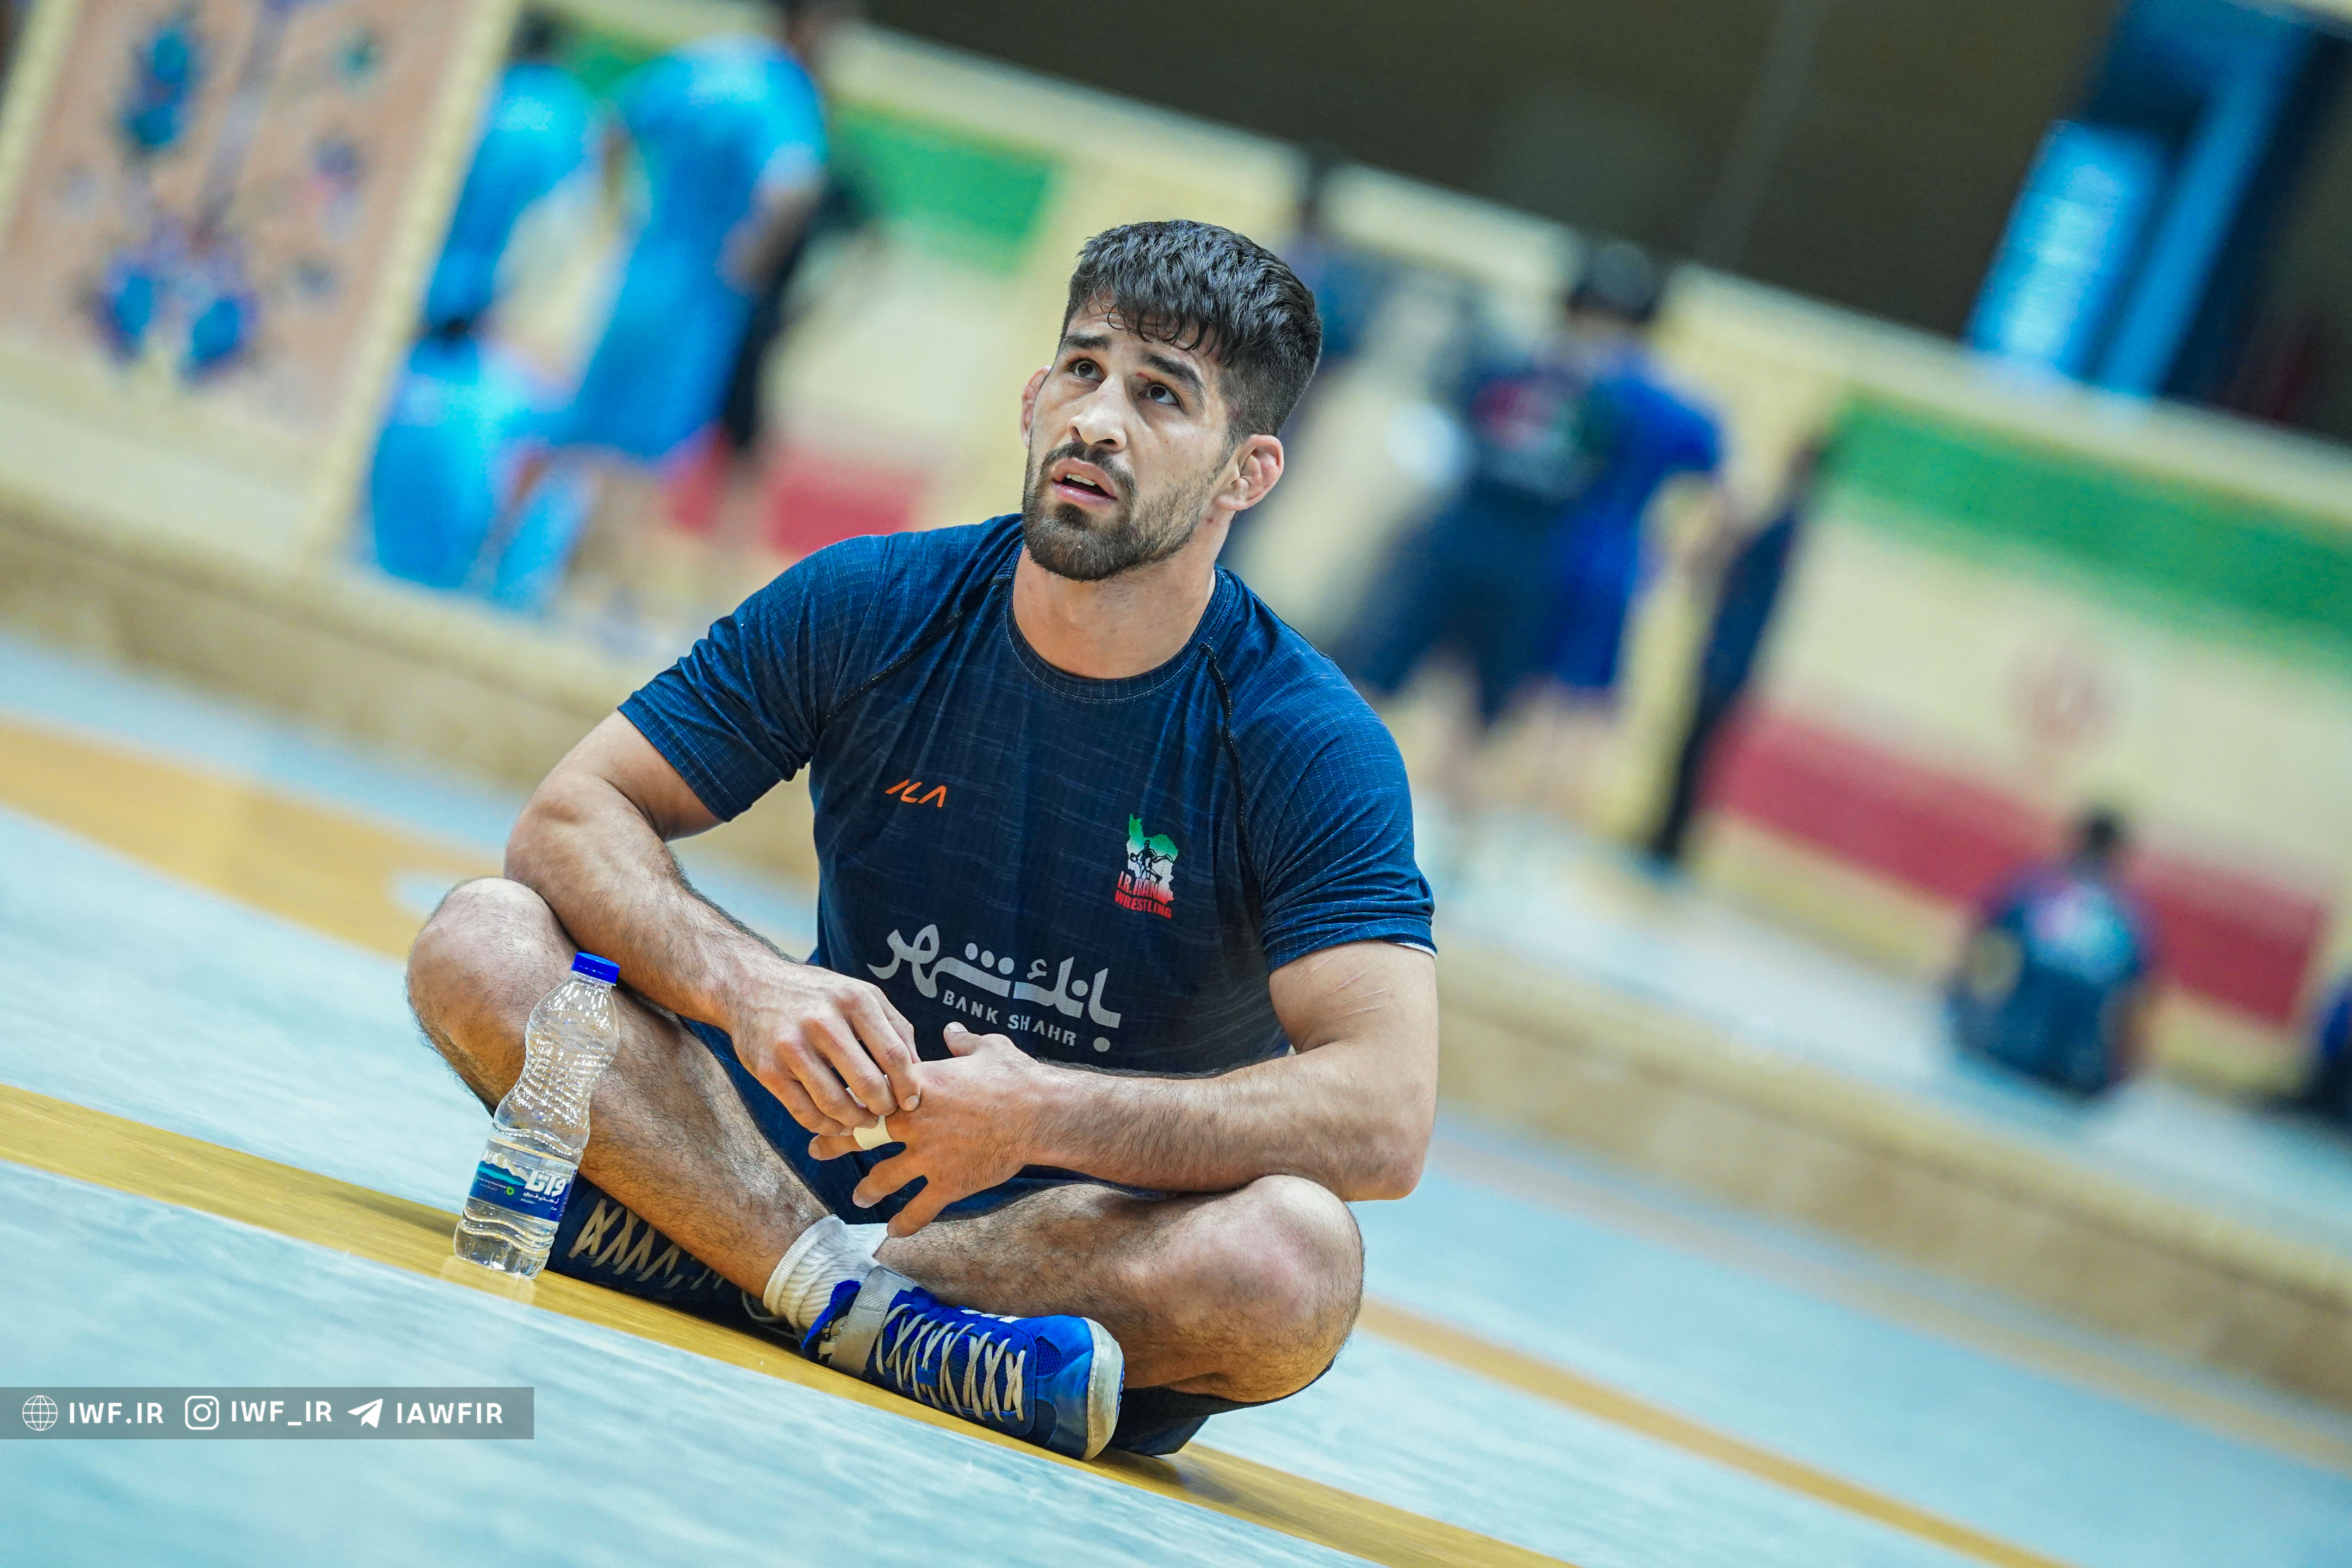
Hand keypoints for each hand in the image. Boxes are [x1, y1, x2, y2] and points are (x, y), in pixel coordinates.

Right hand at [725, 958, 921, 1137]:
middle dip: (884, 1107)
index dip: (908, 1086)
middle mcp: (823, 1021)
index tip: (912, 1102)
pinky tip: (837, 1123)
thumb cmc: (816, 995)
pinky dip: (826, 1126)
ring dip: (856, 1121)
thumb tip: (919, 1069)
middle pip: (868, 1083)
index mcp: (854, 1000)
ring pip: (836, 1104)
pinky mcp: (768, 1070)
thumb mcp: (859, 994)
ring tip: (864, 1121)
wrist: (749, 986)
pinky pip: (804, 1112)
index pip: (894, 1054)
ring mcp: (792, 1047)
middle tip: (886, 1113)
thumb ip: (893, 1026)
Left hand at [808, 1022, 1043, 1235]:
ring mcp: (929, 1156)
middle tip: (817, 1148)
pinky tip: (894, 1231)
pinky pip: (918, 1210)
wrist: (1041, 1113)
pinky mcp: (949, 1183)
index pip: (868, 1089)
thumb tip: (953, 1031)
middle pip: (861, 1134)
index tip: (829, 1099)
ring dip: (867, 1188)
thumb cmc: (1016, 1076)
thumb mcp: (989, 1048)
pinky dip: (904, 1223)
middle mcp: (915, 1121)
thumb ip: (964, 1041)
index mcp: (918, 1084)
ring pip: (883, 1177)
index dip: (845, 1096)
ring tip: (858, 1196)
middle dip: (835, 1141)